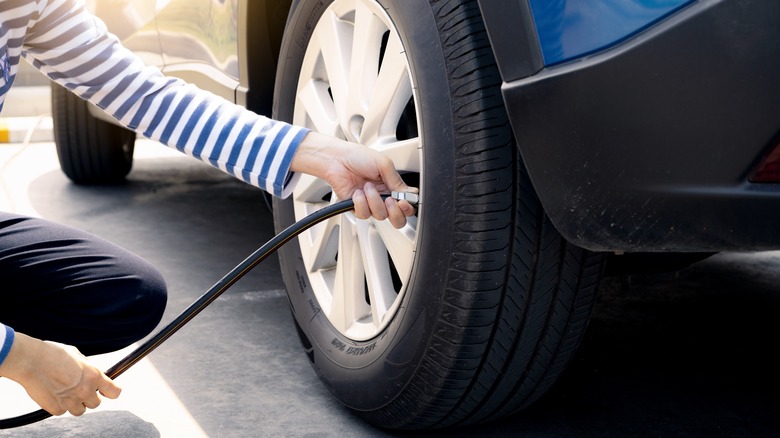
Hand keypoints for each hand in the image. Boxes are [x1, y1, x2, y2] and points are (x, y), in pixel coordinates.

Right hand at [0, 333, 120, 415]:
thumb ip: (88, 368)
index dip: (112, 392)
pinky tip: (53, 394)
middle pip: (96, 404)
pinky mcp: (56, 408)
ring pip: (80, 410)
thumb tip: (91, 374)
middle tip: (79, 389)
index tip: (107, 391)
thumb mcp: (77, 356)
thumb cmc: (52, 354)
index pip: (115, 392)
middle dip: (90, 397)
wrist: (30, 360)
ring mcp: (71, 401)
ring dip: (75, 404)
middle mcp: (85, 390)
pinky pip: (62, 411)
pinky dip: (59, 405)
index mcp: (94, 376)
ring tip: (65, 392)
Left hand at [290, 131, 416, 227]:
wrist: (336, 160)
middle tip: (390, 201)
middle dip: (396, 213)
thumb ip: (397, 180)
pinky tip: (358, 192)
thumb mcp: (383, 164)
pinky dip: (361, 203)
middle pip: (397, 218)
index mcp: (392, 186)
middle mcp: (382, 197)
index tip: (403, 201)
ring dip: (374, 201)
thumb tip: (409, 194)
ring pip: (380, 215)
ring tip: (367, 186)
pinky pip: (364, 214)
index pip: (406, 204)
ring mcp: (370, 204)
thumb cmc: (357, 157)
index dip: (407, 207)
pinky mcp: (357, 208)